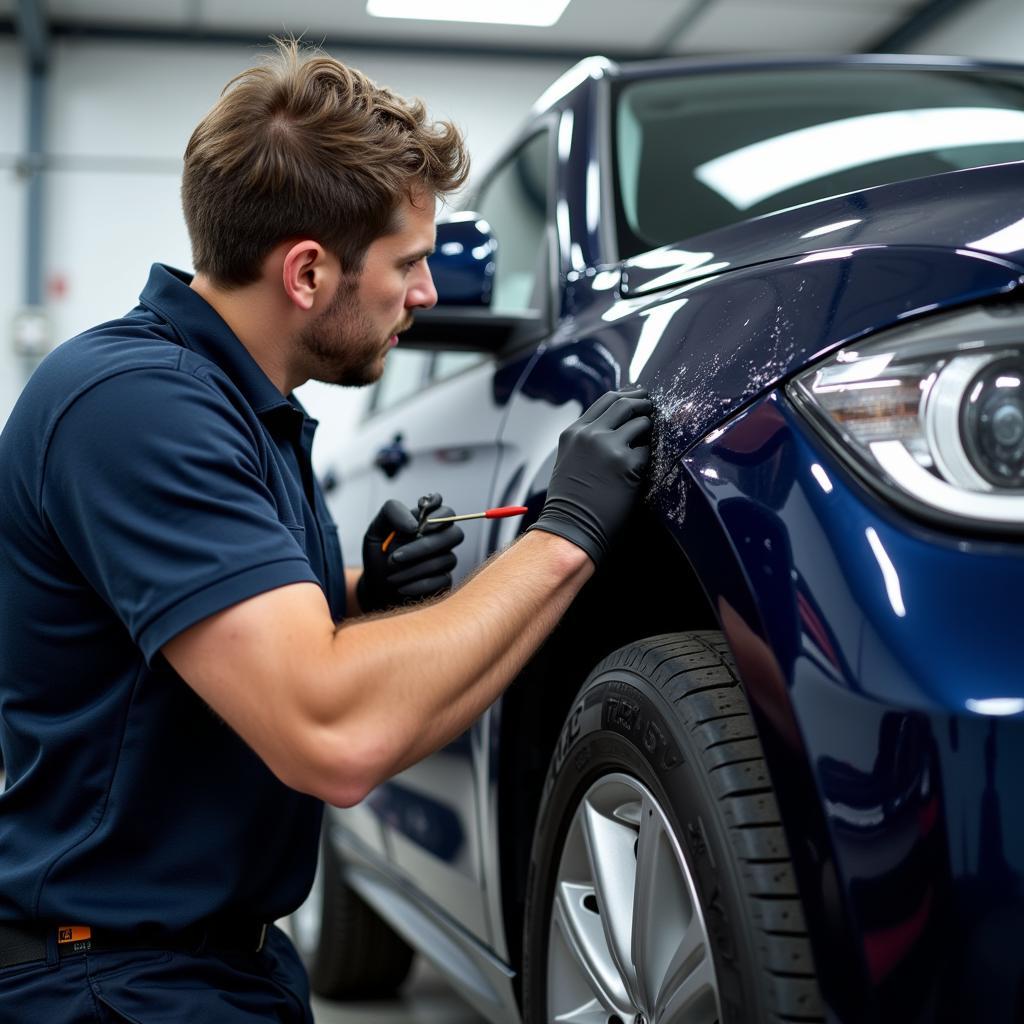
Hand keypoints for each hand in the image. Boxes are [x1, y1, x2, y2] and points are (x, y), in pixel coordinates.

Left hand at [357, 493, 464, 612]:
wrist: (376, 584)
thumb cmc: (379, 553)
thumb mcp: (377, 528)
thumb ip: (393, 513)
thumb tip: (415, 526)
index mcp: (428, 522)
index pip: (447, 512)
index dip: (439, 514)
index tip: (419, 524)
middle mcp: (441, 539)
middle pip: (455, 535)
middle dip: (425, 546)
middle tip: (396, 556)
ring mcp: (445, 560)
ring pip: (446, 560)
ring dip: (414, 569)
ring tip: (391, 576)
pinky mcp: (445, 581)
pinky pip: (443, 581)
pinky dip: (418, 585)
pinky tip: (401, 587)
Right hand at [527, 386, 651, 565]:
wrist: (569, 528)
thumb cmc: (569, 503)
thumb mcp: (569, 460)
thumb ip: (585, 440)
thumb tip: (612, 427)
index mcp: (573, 432)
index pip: (605, 401)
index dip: (626, 395)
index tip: (638, 397)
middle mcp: (589, 434)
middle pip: (624, 404)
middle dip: (643, 403)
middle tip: (653, 406)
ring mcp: (609, 447)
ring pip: (640, 423)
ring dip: (649, 429)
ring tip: (651, 438)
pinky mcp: (627, 464)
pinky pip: (647, 451)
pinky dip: (649, 456)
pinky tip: (645, 465)